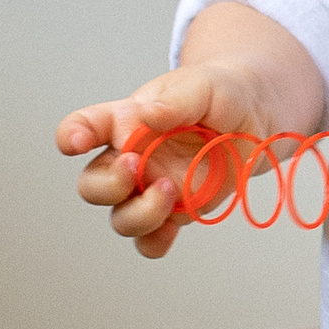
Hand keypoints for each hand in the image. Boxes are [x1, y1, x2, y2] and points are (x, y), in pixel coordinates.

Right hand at [56, 9, 320, 258]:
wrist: (257, 114)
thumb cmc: (222, 91)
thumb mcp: (202, 86)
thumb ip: (174, 102)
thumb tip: (146, 115)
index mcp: (127, 119)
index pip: (85, 126)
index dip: (72, 135)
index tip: (75, 142)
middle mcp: (132, 157)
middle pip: (93, 185)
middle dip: (107, 184)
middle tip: (136, 167)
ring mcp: (151, 187)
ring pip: (121, 218)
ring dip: (138, 213)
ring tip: (170, 190)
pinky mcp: (176, 211)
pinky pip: (152, 240)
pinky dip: (155, 242)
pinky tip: (171, 230)